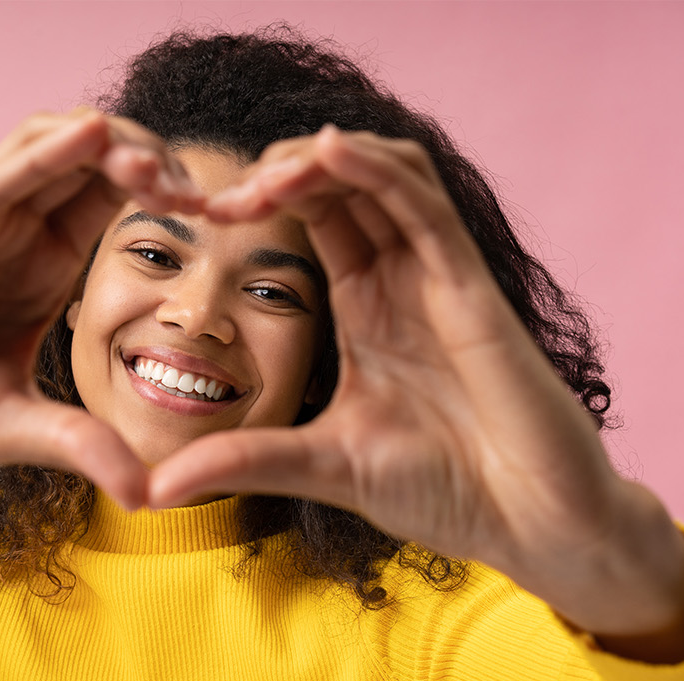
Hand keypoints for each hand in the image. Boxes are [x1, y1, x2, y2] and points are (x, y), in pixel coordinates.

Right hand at [0, 109, 203, 524]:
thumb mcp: (10, 430)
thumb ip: (78, 445)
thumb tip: (148, 493)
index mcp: (39, 266)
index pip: (111, 199)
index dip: (165, 191)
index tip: (221, 214)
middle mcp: (7, 232)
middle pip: (89, 159)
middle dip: (150, 155)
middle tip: (203, 190)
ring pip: (42, 148)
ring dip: (104, 144)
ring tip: (155, 166)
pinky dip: (38, 159)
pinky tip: (87, 141)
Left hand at [149, 126, 683, 643]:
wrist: (532, 527)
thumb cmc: (445, 491)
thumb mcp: (320, 467)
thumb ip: (244, 463)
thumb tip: (151, 491)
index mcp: (366, 304)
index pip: (312, 217)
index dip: (258, 200)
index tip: (198, 217)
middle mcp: (402, 277)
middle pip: (341, 181)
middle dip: (276, 171)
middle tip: (217, 197)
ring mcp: (438, 277)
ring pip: (382, 174)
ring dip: (318, 158)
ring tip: (260, 175)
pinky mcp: (472, 289)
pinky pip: (422, 206)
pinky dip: (375, 169)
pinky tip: (324, 151)